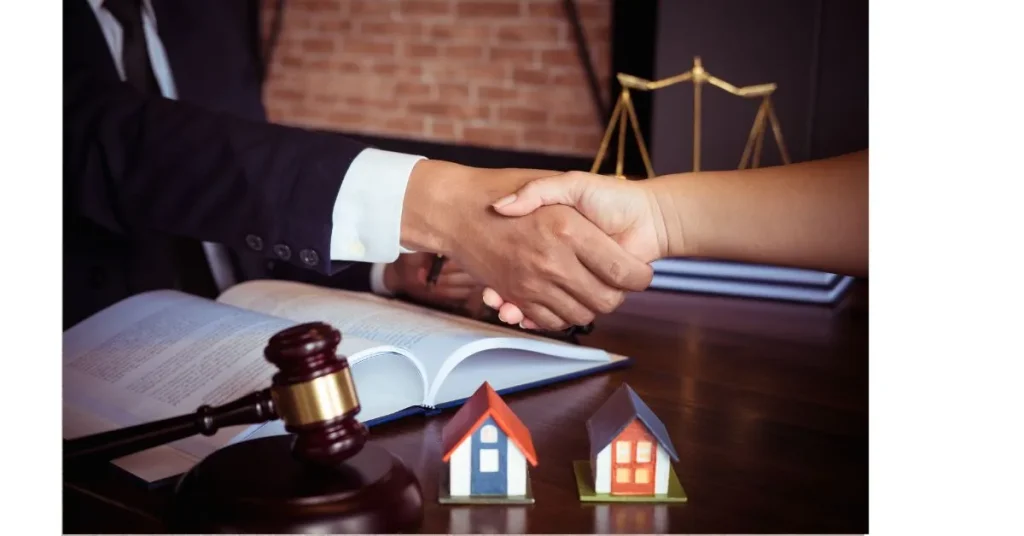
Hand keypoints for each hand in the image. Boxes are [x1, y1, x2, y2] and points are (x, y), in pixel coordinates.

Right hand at [399, 162, 653, 330]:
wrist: (456, 207)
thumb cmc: (508, 184)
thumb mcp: (552, 178)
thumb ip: (576, 195)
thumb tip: (604, 225)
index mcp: (569, 230)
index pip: (622, 271)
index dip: (639, 277)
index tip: (640, 273)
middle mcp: (553, 261)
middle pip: (607, 300)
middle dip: (618, 296)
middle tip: (618, 283)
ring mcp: (533, 281)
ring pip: (581, 315)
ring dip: (591, 308)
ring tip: (594, 290)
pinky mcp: (517, 295)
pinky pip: (550, 320)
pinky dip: (562, 317)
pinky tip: (567, 300)